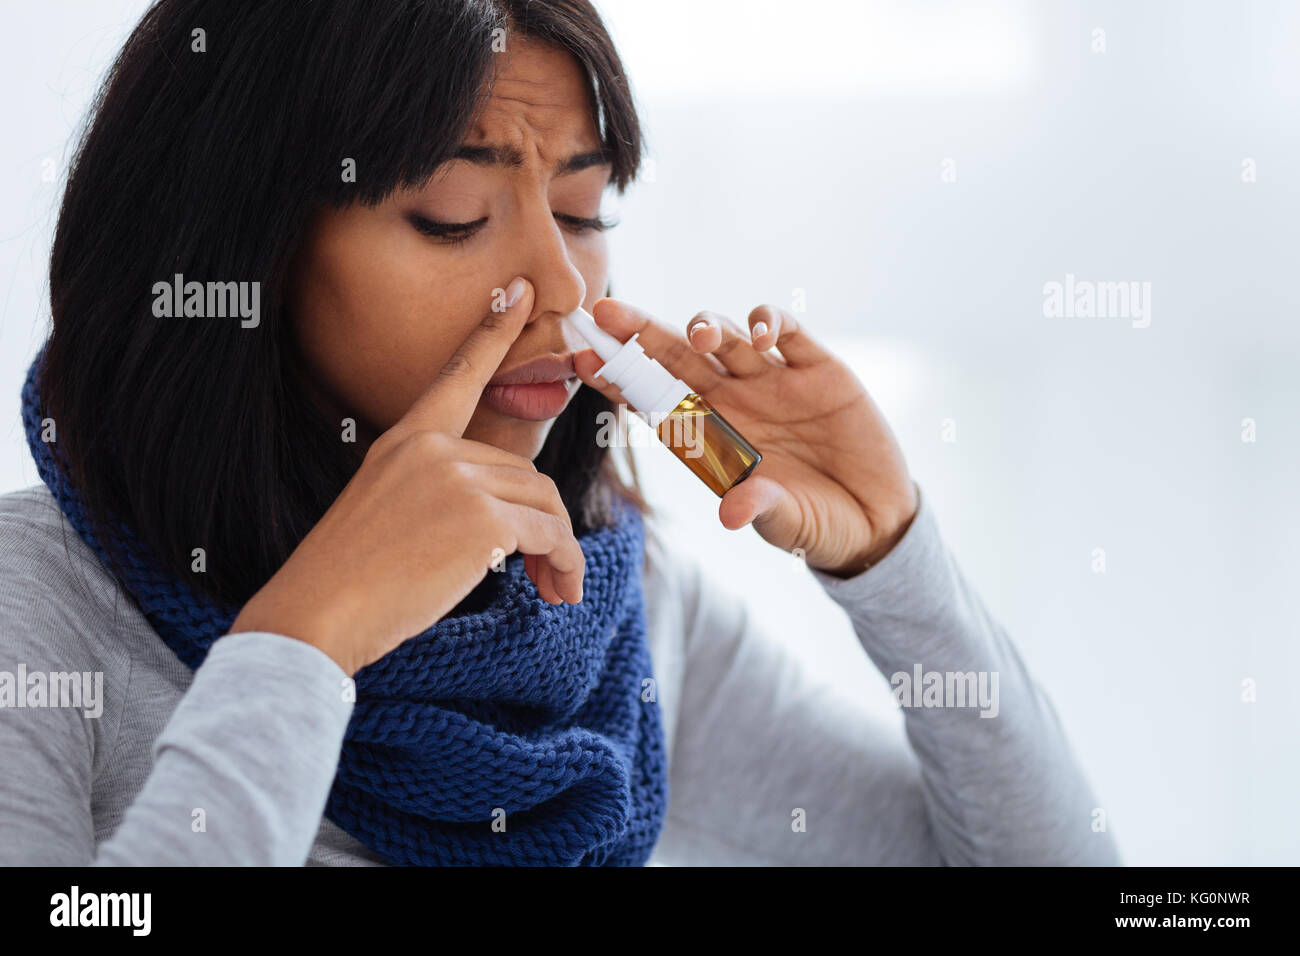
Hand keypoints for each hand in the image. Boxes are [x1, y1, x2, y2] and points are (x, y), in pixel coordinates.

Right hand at [229, 277, 585, 675]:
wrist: (316, 614)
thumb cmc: (348, 578)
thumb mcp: (386, 510)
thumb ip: (437, 491)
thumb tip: (501, 515)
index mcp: (405, 439)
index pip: (457, 374)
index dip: (493, 333)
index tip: (521, 291)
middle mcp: (433, 449)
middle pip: (524, 473)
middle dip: (545, 524)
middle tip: (550, 576)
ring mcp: (457, 478)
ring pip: (544, 503)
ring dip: (558, 549)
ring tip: (555, 589)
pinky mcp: (481, 518)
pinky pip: (549, 534)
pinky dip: (563, 563)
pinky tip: (556, 590)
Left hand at [573, 299, 917, 577]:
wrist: (874, 520)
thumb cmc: (813, 524)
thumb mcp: (784, 522)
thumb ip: (758, 507)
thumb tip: (731, 511)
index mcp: (708, 437)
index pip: (652, 399)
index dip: (618, 378)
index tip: (582, 360)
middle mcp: (732, 401)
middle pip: (677, 356)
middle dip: (641, 333)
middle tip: (606, 311)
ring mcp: (772, 380)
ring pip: (726, 337)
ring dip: (707, 327)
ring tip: (702, 334)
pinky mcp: (817, 368)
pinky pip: (789, 333)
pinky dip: (771, 324)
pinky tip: (762, 337)